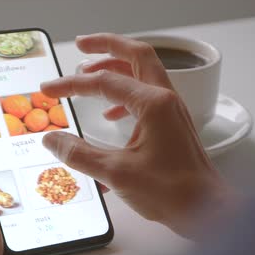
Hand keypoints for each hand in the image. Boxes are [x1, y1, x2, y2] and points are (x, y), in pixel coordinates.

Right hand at [41, 33, 233, 238]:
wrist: (206, 210)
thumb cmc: (171, 192)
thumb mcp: (115, 173)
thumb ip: (78, 153)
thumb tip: (52, 140)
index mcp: (153, 104)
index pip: (104, 81)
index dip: (72, 84)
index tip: (49, 90)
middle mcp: (165, 99)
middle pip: (135, 55)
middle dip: (106, 45)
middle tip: (81, 45)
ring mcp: (171, 110)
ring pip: (143, 72)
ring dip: (116, 67)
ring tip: (89, 73)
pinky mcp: (171, 123)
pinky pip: (146, 95)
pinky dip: (125, 94)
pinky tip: (110, 114)